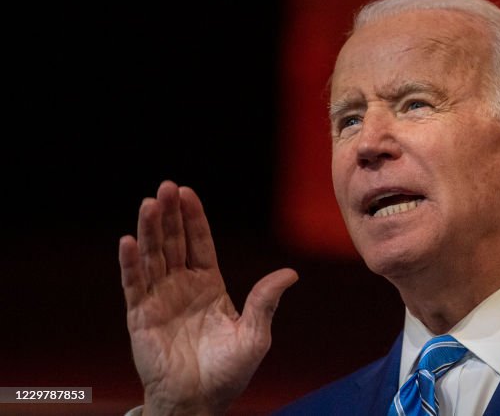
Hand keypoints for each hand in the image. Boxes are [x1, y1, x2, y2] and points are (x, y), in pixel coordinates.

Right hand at [119, 181, 297, 414]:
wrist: (199, 404)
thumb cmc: (228, 373)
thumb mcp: (255, 335)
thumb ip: (266, 301)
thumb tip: (290, 273)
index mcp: (209, 286)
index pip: (199, 243)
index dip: (193, 218)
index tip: (186, 192)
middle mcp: (182, 287)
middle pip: (174, 243)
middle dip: (170, 215)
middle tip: (165, 187)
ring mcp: (160, 300)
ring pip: (153, 257)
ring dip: (150, 230)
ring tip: (149, 203)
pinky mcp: (141, 318)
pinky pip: (134, 285)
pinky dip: (130, 263)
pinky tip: (128, 240)